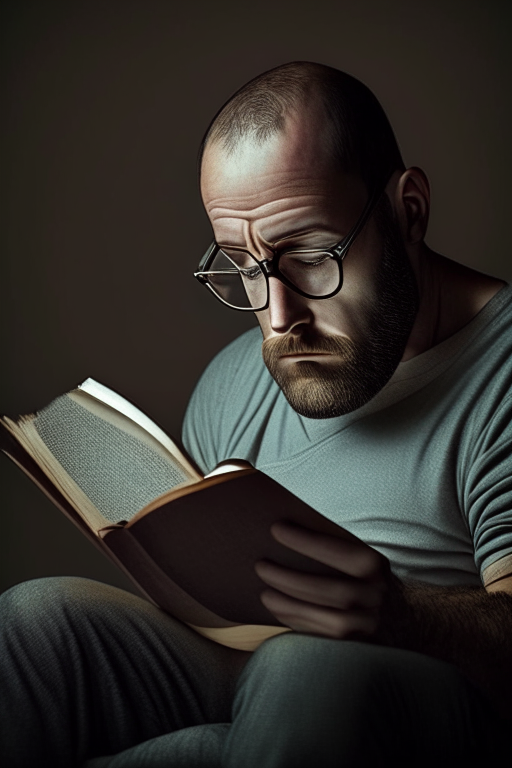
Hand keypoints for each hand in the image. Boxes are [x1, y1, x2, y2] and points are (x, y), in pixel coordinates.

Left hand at [255, 521, 404, 640]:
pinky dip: (297, 622)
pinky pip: (323, 637)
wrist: (399, 616)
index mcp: (376, 566)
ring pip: (328, 619)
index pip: (339, 552)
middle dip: (290, 578)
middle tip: (260, 565)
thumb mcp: (360, 557)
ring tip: (264, 592)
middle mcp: (377, 596)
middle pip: (330, 590)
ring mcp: (369, 625)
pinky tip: (278, 609)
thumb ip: (333, 549)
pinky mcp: (357, 646)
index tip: (276, 528)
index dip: (306, 541)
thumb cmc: (363, 577)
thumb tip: (285, 531)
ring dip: (290, 605)